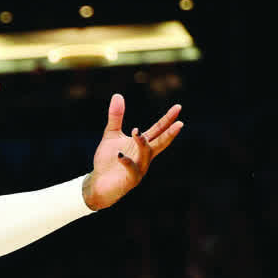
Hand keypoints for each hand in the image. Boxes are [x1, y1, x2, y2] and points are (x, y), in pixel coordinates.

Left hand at [83, 95, 182, 209]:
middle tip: (180, 123)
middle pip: (160, 143)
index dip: (167, 120)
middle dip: (169, 133)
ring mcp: (140, 168)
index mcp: (142, 145)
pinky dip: (127, 161)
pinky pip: (131, 169)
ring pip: (146, 154)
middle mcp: (145, 156)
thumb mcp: (111, 135)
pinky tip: (120, 155)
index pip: (158, 130)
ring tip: (136, 131)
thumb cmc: (107, 160)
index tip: (178, 107)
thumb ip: (116, 117)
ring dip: (142, 143)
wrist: (97, 183)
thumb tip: (117, 95)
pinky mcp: (130, 179)